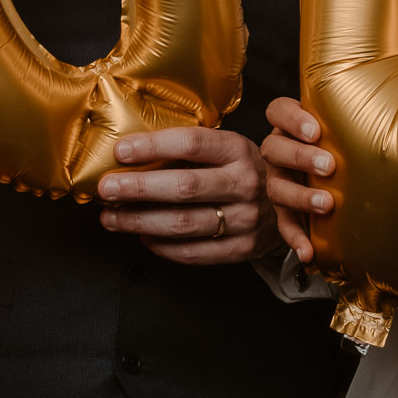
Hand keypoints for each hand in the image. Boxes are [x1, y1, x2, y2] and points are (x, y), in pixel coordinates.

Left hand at [95, 127, 279, 264]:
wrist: (291, 203)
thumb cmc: (240, 169)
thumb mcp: (225, 147)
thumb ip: (187, 149)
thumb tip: (129, 154)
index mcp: (238, 150)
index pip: (192, 144)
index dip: (153, 147)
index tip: (120, 151)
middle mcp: (245, 184)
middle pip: (184, 188)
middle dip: (138, 188)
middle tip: (106, 189)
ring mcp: (245, 220)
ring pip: (184, 224)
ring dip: (140, 222)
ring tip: (112, 217)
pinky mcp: (241, 249)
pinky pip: (193, 253)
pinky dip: (161, 246)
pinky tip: (142, 236)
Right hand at [260, 96, 335, 262]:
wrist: (334, 179)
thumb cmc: (345, 143)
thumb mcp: (349, 124)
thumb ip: (366, 110)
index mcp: (291, 124)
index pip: (278, 111)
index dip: (292, 120)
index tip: (316, 131)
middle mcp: (279, 150)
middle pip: (274, 148)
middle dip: (301, 157)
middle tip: (329, 166)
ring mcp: (278, 181)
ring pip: (276, 187)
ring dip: (299, 197)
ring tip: (326, 204)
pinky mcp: (283, 211)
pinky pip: (284, 225)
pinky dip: (295, 238)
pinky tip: (308, 252)